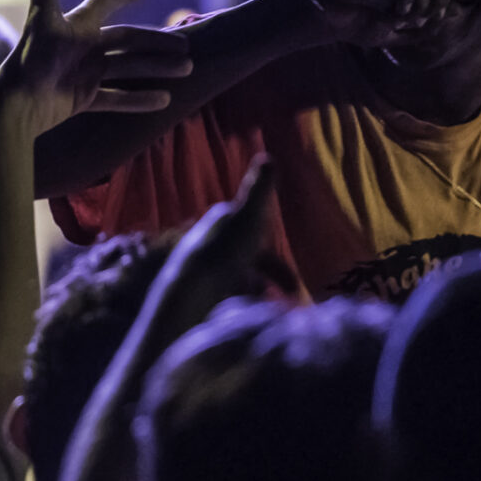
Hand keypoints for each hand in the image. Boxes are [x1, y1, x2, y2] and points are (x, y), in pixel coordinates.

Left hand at [0, 0, 192, 133]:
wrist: (18, 104)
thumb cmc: (32, 58)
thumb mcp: (42, 18)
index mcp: (77, 26)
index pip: (103, 4)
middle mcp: (83, 48)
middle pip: (128, 41)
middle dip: (156, 42)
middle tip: (186, 48)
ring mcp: (84, 74)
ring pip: (129, 68)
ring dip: (157, 69)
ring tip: (186, 70)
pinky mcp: (83, 98)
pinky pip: (118, 98)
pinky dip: (140, 99)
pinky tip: (165, 99)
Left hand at [145, 155, 277, 332]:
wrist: (188, 295)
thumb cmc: (224, 255)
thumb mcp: (248, 218)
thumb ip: (258, 190)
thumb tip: (269, 158)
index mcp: (220, 224)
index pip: (255, 240)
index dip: (276, 265)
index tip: (292, 289)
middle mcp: (206, 245)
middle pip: (244, 264)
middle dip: (264, 282)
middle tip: (280, 308)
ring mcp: (197, 273)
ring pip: (232, 285)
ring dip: (250, 297)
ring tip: (259, 317)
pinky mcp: (188, 296)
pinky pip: (218, 302)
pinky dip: (234, 309)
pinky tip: (240, 323)